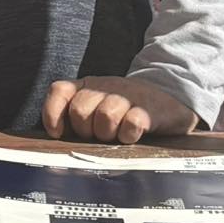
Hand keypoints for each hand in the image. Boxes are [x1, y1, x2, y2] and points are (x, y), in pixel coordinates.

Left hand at [42, 76, 197, 143]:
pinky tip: (133, 136)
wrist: (171, 95)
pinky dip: (129, 134)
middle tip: (100, 136)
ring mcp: (128, 95)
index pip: (59, 90)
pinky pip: (132, 123)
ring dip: (109, 133)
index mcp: (88, 86)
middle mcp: (106, 87)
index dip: (52, 113)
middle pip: (80, 109)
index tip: (58, 133)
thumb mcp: (98, 105)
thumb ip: (76, 116)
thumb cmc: (127, 108)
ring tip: (117, 136)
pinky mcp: (149, 109)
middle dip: (86, 130)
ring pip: (105, 115)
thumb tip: (55, 136)